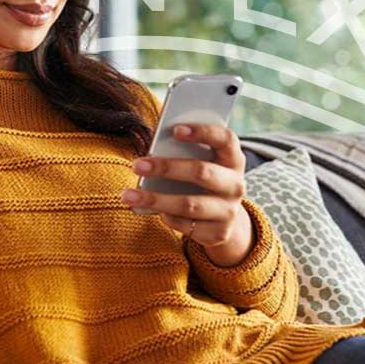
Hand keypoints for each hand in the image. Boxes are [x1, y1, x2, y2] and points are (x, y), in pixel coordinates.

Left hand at [121, 123, 254, 266]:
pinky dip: (166, 216)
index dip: (202, 132)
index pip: (224, 139)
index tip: (175, 129)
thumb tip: (153, 152)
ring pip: (189, 204)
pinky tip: (149, 210)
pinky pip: (186, 225)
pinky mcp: (219, 234)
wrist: (223, 218)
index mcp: (233, 159)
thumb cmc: (202, 180)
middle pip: (201, 172)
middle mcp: (236, 185)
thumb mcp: (202, 162)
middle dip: (167, 168)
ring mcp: (229, 211)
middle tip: (137, 165)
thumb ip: (185, 152)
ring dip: (155, 199)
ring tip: (128, 195)